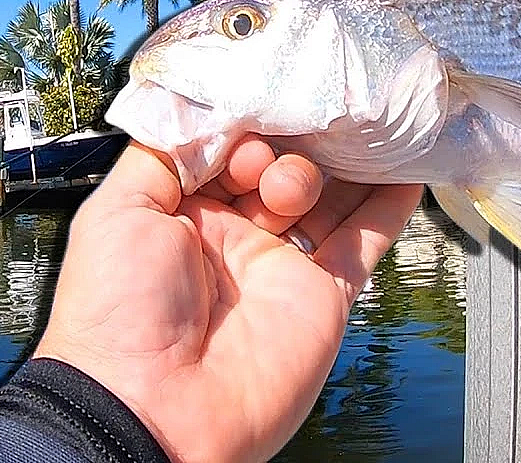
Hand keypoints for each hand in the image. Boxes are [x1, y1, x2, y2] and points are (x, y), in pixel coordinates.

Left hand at [32, 138, 423, 462]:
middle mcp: (233, 238)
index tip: (250, 133)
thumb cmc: (117, 315)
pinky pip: (363, 243)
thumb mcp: (116, 213)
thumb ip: (160, 154)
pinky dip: (388, 206)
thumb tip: (199, 111)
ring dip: (336, 164)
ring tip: (348, 138)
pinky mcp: (322, 296)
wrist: (150, 410)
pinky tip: (404, 169)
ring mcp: (280, 267)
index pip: (229, 151)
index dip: (245, 131)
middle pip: (279, 167)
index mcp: (182, 216)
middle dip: (289, 145)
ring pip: (325, 197)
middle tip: (281, 157)